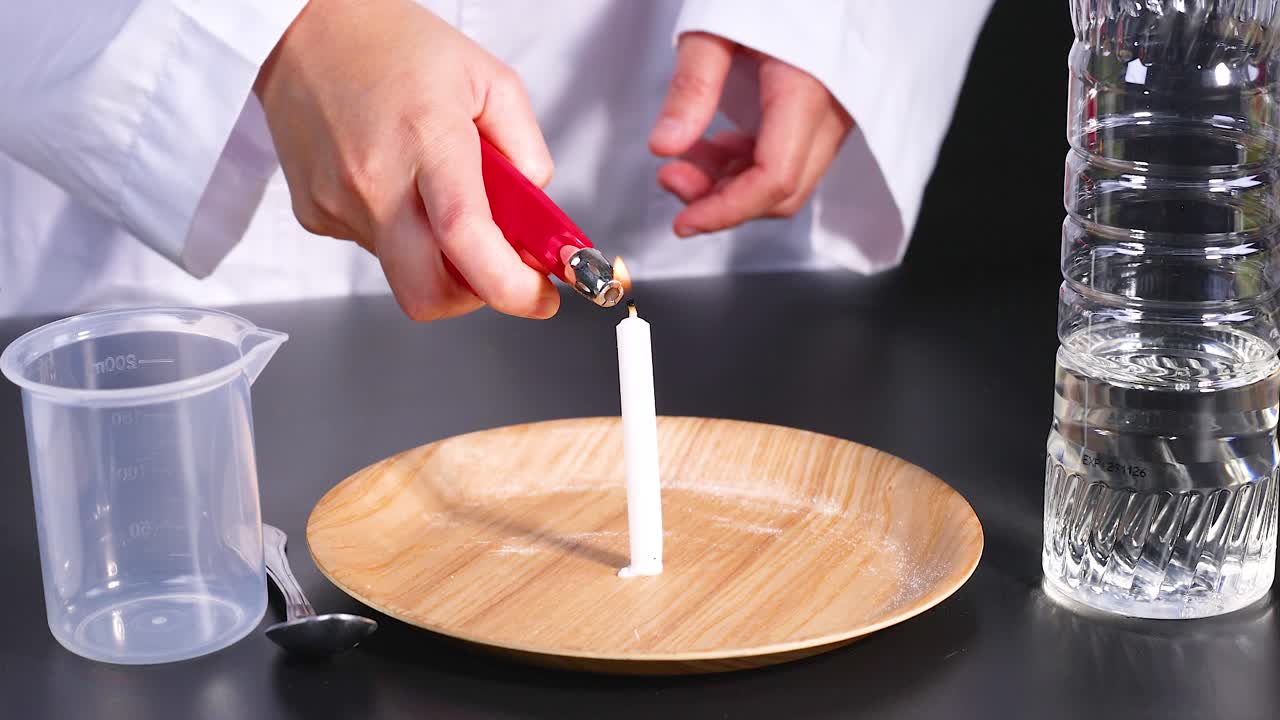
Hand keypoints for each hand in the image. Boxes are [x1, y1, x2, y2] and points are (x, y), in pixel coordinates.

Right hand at [253, 0, 559, 320]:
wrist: (305, 27)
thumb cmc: (396, 46)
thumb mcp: (489, 80)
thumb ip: (526, 150)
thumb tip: (534, 214)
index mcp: (428, 141)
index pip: (466, 239)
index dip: (512, 286)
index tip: (540, 295)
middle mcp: (376, 181)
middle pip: (427, 294)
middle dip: (473, 296)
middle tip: (494, 266)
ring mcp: (338, 203)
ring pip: (402, 272)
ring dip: (435, 255)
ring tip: (434, 191)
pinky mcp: (314, 214)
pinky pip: (372, 249)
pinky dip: (399, 234)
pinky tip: (395, 184)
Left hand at [648, 33, 853, 236]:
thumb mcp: (717, 23)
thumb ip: (692, 87)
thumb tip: (664, 147)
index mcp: (807, 93)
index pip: (772, 181)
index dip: (725, 212)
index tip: (682, 221)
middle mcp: (831, 114)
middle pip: (781, 192)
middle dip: (722, 201)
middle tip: (671, 179)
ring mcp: (835, 115)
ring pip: (786, 178)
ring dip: (732, 184)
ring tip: (684, 160)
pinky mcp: (827, 111)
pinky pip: (791, 156)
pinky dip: (748, 165)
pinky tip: (713, 146)